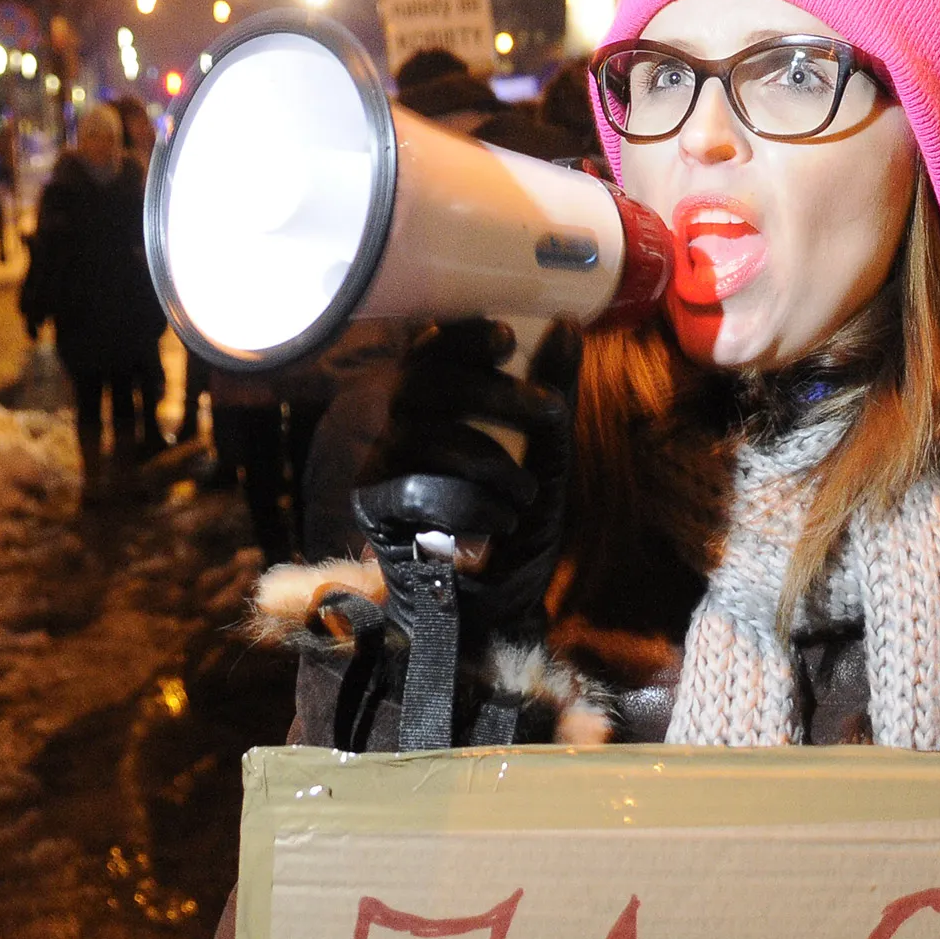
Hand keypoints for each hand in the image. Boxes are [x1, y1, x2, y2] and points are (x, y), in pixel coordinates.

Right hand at [353, 318, 572, 641]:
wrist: (495, 612)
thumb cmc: (518, 532)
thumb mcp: (549, 462)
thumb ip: (553, 398)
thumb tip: (569, 326)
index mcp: (440, 410)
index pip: (434, 353)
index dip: (462, 338)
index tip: (508, 340)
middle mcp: (402, 428)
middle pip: (425, 382)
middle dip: (494, 391)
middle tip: (550, 411)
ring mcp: (381, 465)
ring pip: (424, 432)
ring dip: (492, 461)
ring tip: (525, 495)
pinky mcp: (370, 507)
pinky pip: (414, 486)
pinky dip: (468, 505)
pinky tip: (496, 527)